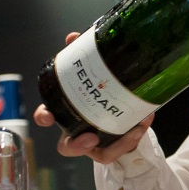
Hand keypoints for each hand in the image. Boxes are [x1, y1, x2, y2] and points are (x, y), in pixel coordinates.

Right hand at [33, 31, 154, 161]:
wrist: (125, 107)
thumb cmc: (102, 89)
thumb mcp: (95, 71)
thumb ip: (84, 54)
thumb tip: (73, 37)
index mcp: (68, 112)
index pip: (48, 117)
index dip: (44, 117)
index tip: (48, 117)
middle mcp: (79, 131)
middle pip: (67, 146)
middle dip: (75, 145)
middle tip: (89, 137)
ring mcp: (97, 143)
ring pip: (99, 153)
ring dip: (116, 144)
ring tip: (133, 129)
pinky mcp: (115, 147)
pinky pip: (123, 148)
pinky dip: (133, 138)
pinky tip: (144, 121)